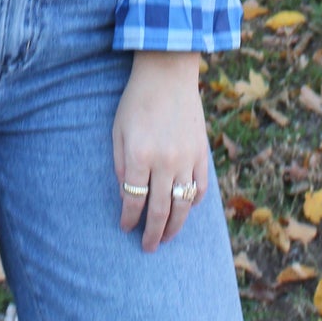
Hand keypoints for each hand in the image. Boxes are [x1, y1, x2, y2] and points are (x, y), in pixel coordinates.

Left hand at [113, 51, 209, 251]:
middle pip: (160, 210)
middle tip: (148, 248)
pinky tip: (185, 207)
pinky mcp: (202, 152)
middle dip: (152, 233)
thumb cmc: (137, 100)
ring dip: (174, 226)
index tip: (126, 228)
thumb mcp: (118, 130)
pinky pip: (200, 186)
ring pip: (183, 204)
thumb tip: (127, 195)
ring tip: (166, 238)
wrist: (168, 72)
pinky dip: (193, 201)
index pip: (134, 200)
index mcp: (140, 156)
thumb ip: (121, 164)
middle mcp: (165, 161)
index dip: (129, 219)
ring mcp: (187, 158)